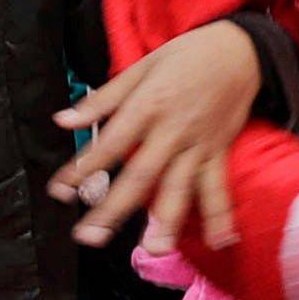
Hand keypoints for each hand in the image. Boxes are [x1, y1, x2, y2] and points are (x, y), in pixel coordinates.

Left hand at [55, 18, 260, 249]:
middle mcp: (172, 131)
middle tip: (91, 236)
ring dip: (167, 221)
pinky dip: (220, 215)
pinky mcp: (219, 153)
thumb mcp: (140, 68)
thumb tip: (63, 119)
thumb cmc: (185, 57)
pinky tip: (220, 242)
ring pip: (180, 187)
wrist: (238, 50)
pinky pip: (218, 188)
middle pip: (141, 175)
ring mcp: (198, 146)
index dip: (84, 168)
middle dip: (114, 209)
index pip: (110, 143)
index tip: (60, 191)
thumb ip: (102, 99)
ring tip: (153, 249)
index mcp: (148, 106)